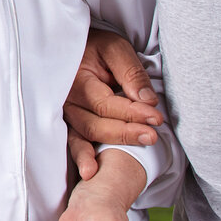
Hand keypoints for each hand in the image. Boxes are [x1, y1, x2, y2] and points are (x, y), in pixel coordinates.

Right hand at [64, 27, 163, 177]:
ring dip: (113, 144)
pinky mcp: (68, 122)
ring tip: (139, 146)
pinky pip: (73, 142)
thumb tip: (147, 100)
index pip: (106, 104)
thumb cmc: (95, 47)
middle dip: (126, 133)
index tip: (156, 117)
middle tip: (153, 136)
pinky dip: (81, 157)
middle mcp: (66, 101)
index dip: (132, 113)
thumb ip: (131, 72)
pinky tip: (90, 173)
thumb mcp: (115, 49)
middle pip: (96, 124)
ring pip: (87, 135)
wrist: (72, 48)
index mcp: (77, 80)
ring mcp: (65, 114)